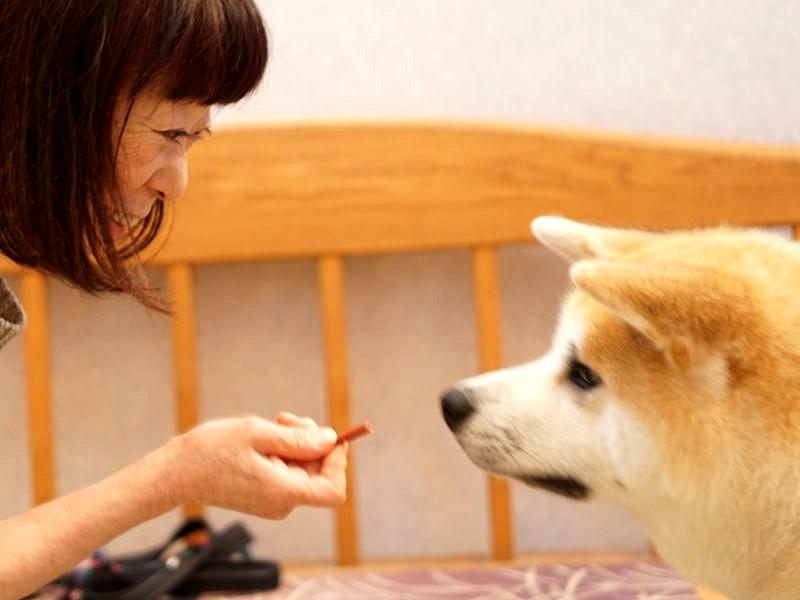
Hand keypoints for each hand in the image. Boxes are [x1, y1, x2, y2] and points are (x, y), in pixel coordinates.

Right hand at [161, 413, 347, 518]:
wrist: (174, 472)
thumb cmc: (210, 451)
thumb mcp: (258, 434)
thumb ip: (298, 439)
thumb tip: (330, 440)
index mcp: (283, 492)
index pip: (333, 490)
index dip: (338, 462)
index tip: (328, 436)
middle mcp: (282, 504)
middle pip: (320, 474)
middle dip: (313, 442)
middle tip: (288, 418)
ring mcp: (273, 502)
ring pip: (305, 469)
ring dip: (298, 442)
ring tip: (275, 422)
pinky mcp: (265, 495)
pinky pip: (289, 471)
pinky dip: (285, 450)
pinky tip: (267, 436)